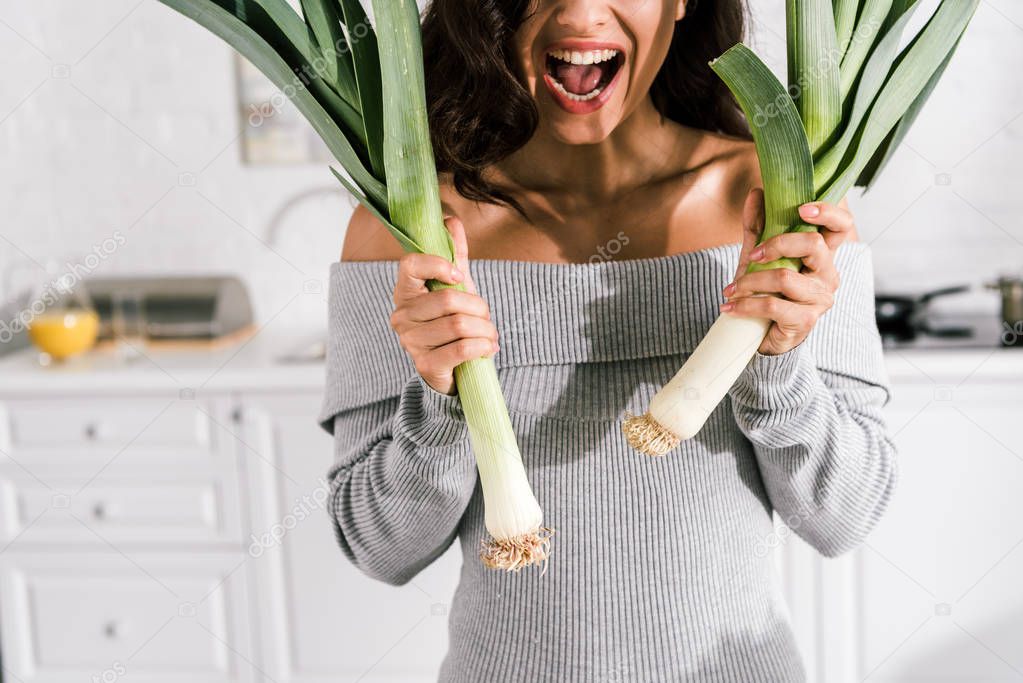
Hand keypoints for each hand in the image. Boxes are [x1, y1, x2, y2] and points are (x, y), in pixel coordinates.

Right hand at [390, 216, 498, 394]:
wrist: (449, 368)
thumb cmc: (449, 321)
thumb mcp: (454, 287)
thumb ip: (454, 255)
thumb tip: (451, 220)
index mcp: (405, 291)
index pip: (410, 265)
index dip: (439, 265)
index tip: (458, 276)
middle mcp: (401, 316)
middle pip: (448, 299)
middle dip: (478, 307)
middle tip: (486, 315)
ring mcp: (410, 342)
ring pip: (459, 325)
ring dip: (485, 329)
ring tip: (490, 334)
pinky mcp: (425, 365)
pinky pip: (462, 349)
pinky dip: (483, 346)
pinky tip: (488, 348)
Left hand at [720, 189, 857, 355]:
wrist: (761, 334)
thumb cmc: (766, 291)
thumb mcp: (759, 256)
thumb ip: (758, 226)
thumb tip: (756, 192)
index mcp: (822, 254)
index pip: (842, 225)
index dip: (828, 211)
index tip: (800, 208)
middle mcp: (828, 274)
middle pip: (813, 244)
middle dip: (776, 245)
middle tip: (751, 257)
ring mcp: (820, 298)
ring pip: (785, 277)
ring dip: (750, 282)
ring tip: (731, 290)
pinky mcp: (806, 320)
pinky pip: (773, 305)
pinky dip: (745, 305)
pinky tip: (729, 307)